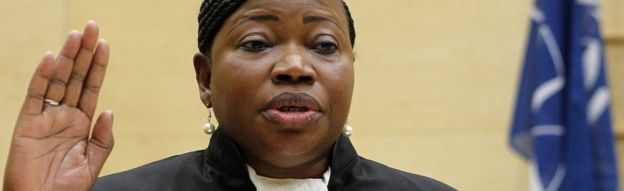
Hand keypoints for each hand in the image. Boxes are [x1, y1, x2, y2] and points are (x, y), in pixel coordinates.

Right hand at [4, 21, 112, 190]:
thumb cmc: (66, 189)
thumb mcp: (93, 163)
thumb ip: (102, 138)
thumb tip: (109, 110)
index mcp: (81, 123)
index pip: (91, 88)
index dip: (97, 66)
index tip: (105, 44)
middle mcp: (64, 116)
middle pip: (75, 78)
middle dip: (84, 53)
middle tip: (92, 28)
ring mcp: (45, 118)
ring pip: (57, 81)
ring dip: (66, 57)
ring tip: (76, 35)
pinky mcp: (27, 124)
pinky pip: (35, 97)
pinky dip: (42, 77)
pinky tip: (50, 59)